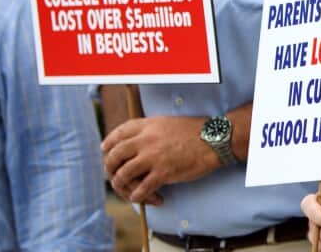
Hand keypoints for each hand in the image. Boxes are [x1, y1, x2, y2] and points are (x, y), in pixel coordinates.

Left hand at [101, 115, 218, 204]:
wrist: (214, 140)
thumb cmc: (194, 132)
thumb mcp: (167, 123)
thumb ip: (150, 131)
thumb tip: (136, 144)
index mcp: (147, 126)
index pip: (118, 134)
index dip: (108, 144)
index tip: (106, 151)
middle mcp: (146, 140)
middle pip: (114, 156)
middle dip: (110, 168)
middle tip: (115, 175)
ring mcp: (153, 157)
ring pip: (123, 175)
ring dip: (122, 186)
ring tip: (129, 190)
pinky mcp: (163, 173)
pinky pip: (141, 189)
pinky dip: (138, 196)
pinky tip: (142, 197)